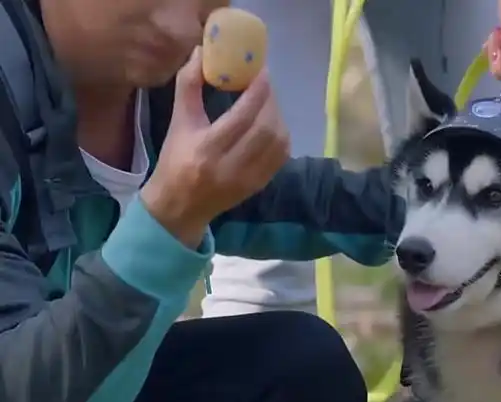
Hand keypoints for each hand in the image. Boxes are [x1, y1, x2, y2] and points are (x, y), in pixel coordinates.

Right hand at [141, 47, 289, 247]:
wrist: (179, 207)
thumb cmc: (175, 160)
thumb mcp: (178, 123)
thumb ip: (188, 86)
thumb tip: (202, 53)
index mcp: (206, 148)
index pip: (242, 117)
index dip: (257, 92)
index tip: (262, 71)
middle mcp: (230, 166)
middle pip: (264, 129)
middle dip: (270, 102)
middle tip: (265, 83)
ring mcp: (248, 179)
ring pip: (278, 143)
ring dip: (278, 117)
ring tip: (268, 102)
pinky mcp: (259, 186)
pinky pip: (281, 157)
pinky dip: (282, 136)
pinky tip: (273, 123)